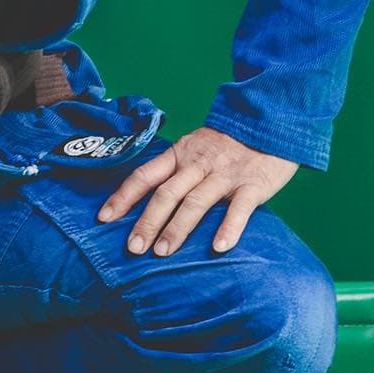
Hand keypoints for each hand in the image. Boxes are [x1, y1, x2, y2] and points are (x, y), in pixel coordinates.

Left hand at [97, 126, 298, 255]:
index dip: (123, 196)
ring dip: (177, 228)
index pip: (144, 175)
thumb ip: (175, 168)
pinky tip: (219, 247)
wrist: (270, 121)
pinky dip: (229, 227)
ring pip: (195, 202)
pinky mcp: (253, 184)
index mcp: (179, 155)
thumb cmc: (227, 142)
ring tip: (162, 252)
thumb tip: (147, 198)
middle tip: (133, 248)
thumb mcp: (194, 146)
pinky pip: (239, 208)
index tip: (103, 218)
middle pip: (166, 194)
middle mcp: (197, 164)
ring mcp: (225, 174)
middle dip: (147, 221)